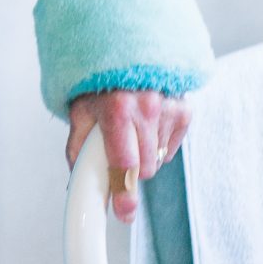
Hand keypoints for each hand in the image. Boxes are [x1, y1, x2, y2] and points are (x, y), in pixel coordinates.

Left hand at [65, 88, 192, 223]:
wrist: (125, 50)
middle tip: (117, 156)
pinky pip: (171, 148)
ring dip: (143, 156)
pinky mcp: (184, 110)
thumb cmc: (101, 82)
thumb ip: (78, 147)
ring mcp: (169, 109)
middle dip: (130, 171)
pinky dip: (158, 145)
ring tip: (130, 132)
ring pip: (158, 161)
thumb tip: (79, 183)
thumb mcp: (80, 110)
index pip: (123, 163)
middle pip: (145, 169)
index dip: (123, 192)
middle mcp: (147, 109)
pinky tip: (146, 126)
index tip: (125, 213)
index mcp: (117, 109)